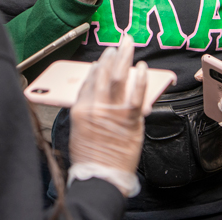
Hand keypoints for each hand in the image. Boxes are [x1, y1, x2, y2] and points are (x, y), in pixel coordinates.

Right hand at [70, 38, 146, 195]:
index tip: (101, 60)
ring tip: (128, 45)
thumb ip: (86, 110)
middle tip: (117, 43)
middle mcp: (95, 106)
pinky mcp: (129, 120)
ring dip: (124, 57)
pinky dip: (140, 78)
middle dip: (111, 55)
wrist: (100, 177)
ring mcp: (112, 112)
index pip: (88, 80)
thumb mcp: (78, 130)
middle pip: (103, 73)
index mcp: (80, 109)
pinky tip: (142, 68)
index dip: (96, 67)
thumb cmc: (89, 158)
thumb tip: (94, 95)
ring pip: (118, 77)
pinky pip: (136, 94)